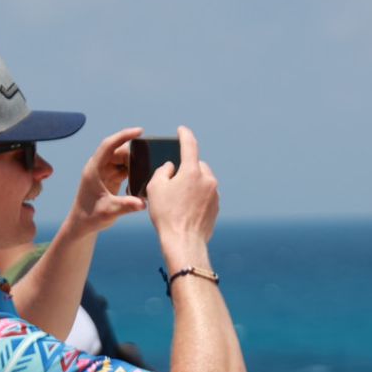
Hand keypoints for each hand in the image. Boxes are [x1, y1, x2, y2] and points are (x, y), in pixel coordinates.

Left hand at [65, 127, 145, 236]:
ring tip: (145, 173)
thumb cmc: (90, 218)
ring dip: (134, 163)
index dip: (124, 135)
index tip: (139, 131)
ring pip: (122, 159)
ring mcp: (104, 172)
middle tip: (147, 164)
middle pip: (118, 151)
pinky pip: (123, 168)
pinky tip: (141, 179)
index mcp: (94, 169)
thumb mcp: (109, 212)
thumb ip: (126, 206)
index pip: (109, 145)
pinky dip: (133, 171)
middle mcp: (98, 167)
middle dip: (133, 154)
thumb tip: (143, 203)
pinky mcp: (110, 178)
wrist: (82, 225)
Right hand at [146, 126, 218, 254]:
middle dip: (186, 169)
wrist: (184, 242)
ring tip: (177, 200)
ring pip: (202, 180)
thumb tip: (171, 167)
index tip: (182, 130)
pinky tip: (185, 209)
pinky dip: (197, 197)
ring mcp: (215, 193)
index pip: (189, 145)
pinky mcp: (217, 206)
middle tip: (172, 182)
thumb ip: (163, 171)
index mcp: (192, 171)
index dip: (184, 134)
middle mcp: (207, 179)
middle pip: (196, 165)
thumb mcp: (155, 188)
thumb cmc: (167, 215)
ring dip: (192, 184)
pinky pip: (206, 194)